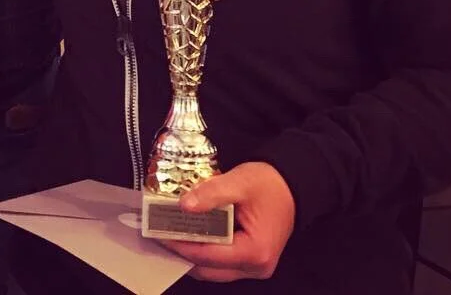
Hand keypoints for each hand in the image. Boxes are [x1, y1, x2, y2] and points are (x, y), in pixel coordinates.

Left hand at [160, 162, 295, 281]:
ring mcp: (254, 267)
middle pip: (209, 269)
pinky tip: (187, 234)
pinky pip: (221, 262)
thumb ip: (211, 193)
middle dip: (182, 252)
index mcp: (255, 252)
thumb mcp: (239, 182)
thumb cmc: (269, 184)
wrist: (292, 185)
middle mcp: (256, 267)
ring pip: (213, 269)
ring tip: (168, 233)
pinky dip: (203, 250)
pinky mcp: (250, 260)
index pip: (209, 256)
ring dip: (191, 253)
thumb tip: (184, 206)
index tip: (158, 232)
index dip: (181, 246)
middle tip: (158, 233)